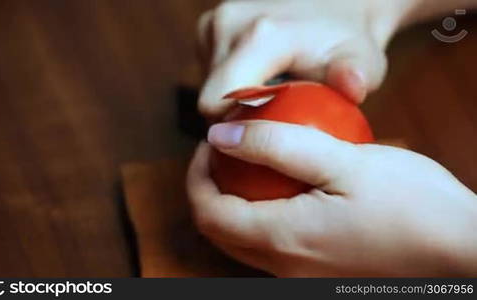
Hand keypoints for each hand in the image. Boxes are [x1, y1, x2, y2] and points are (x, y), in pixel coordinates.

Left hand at [187, 121, 476, 275]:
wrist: (461, 252)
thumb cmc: (412, 204)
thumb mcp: (344, 161)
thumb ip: (276, 146)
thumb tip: (220, 136)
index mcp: (282, 240)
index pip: (208, 212)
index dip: (197, 175)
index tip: (210, 141)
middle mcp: (283, 268)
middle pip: (219, 231)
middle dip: (209, 189)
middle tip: (225, 152)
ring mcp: (301, 276)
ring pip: (243, 241)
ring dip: (234, 203)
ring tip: (250, 165)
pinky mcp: (319, 273)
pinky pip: (272, 246)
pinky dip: (261, 215)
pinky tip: (285, 188)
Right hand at [197, 0, 416, 115]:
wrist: (335, 6)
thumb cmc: (348, 44)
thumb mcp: (363, 62)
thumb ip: (357, 76)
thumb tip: (352, 85)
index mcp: (259, 36)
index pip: (216, 105)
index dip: (235, 130)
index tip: (263, 137)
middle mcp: (228, 24)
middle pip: (210, 100)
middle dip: (235, 117)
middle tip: (272, 117)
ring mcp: (214, 22)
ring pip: (208, 88)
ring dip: (233, 100)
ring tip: (268, 94)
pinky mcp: (208, 26)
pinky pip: (210, 73)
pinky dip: (230, 82)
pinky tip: (259, 78)